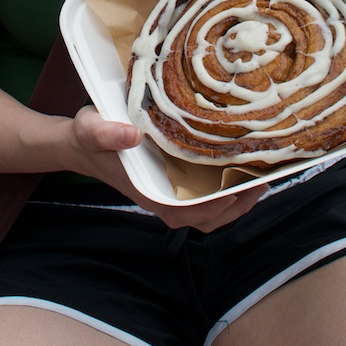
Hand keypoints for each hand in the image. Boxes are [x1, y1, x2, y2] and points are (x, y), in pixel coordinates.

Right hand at [69, 107, 266, 231]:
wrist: (83, 142)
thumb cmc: (89, 137)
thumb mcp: (91, 128)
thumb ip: (106, 133)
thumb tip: (131, 134)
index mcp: (149, 193)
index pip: (190, 213)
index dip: (218, 207)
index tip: (240, 187)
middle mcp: (163, 199)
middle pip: (209, 217)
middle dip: (239, 202)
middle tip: (262, 176)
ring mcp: (170, 193)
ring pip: (212, 210)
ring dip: (238, 197)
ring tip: (259, 174)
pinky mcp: (175, 183)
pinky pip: (207, 196)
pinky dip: (227, 188)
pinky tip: (239, 167)